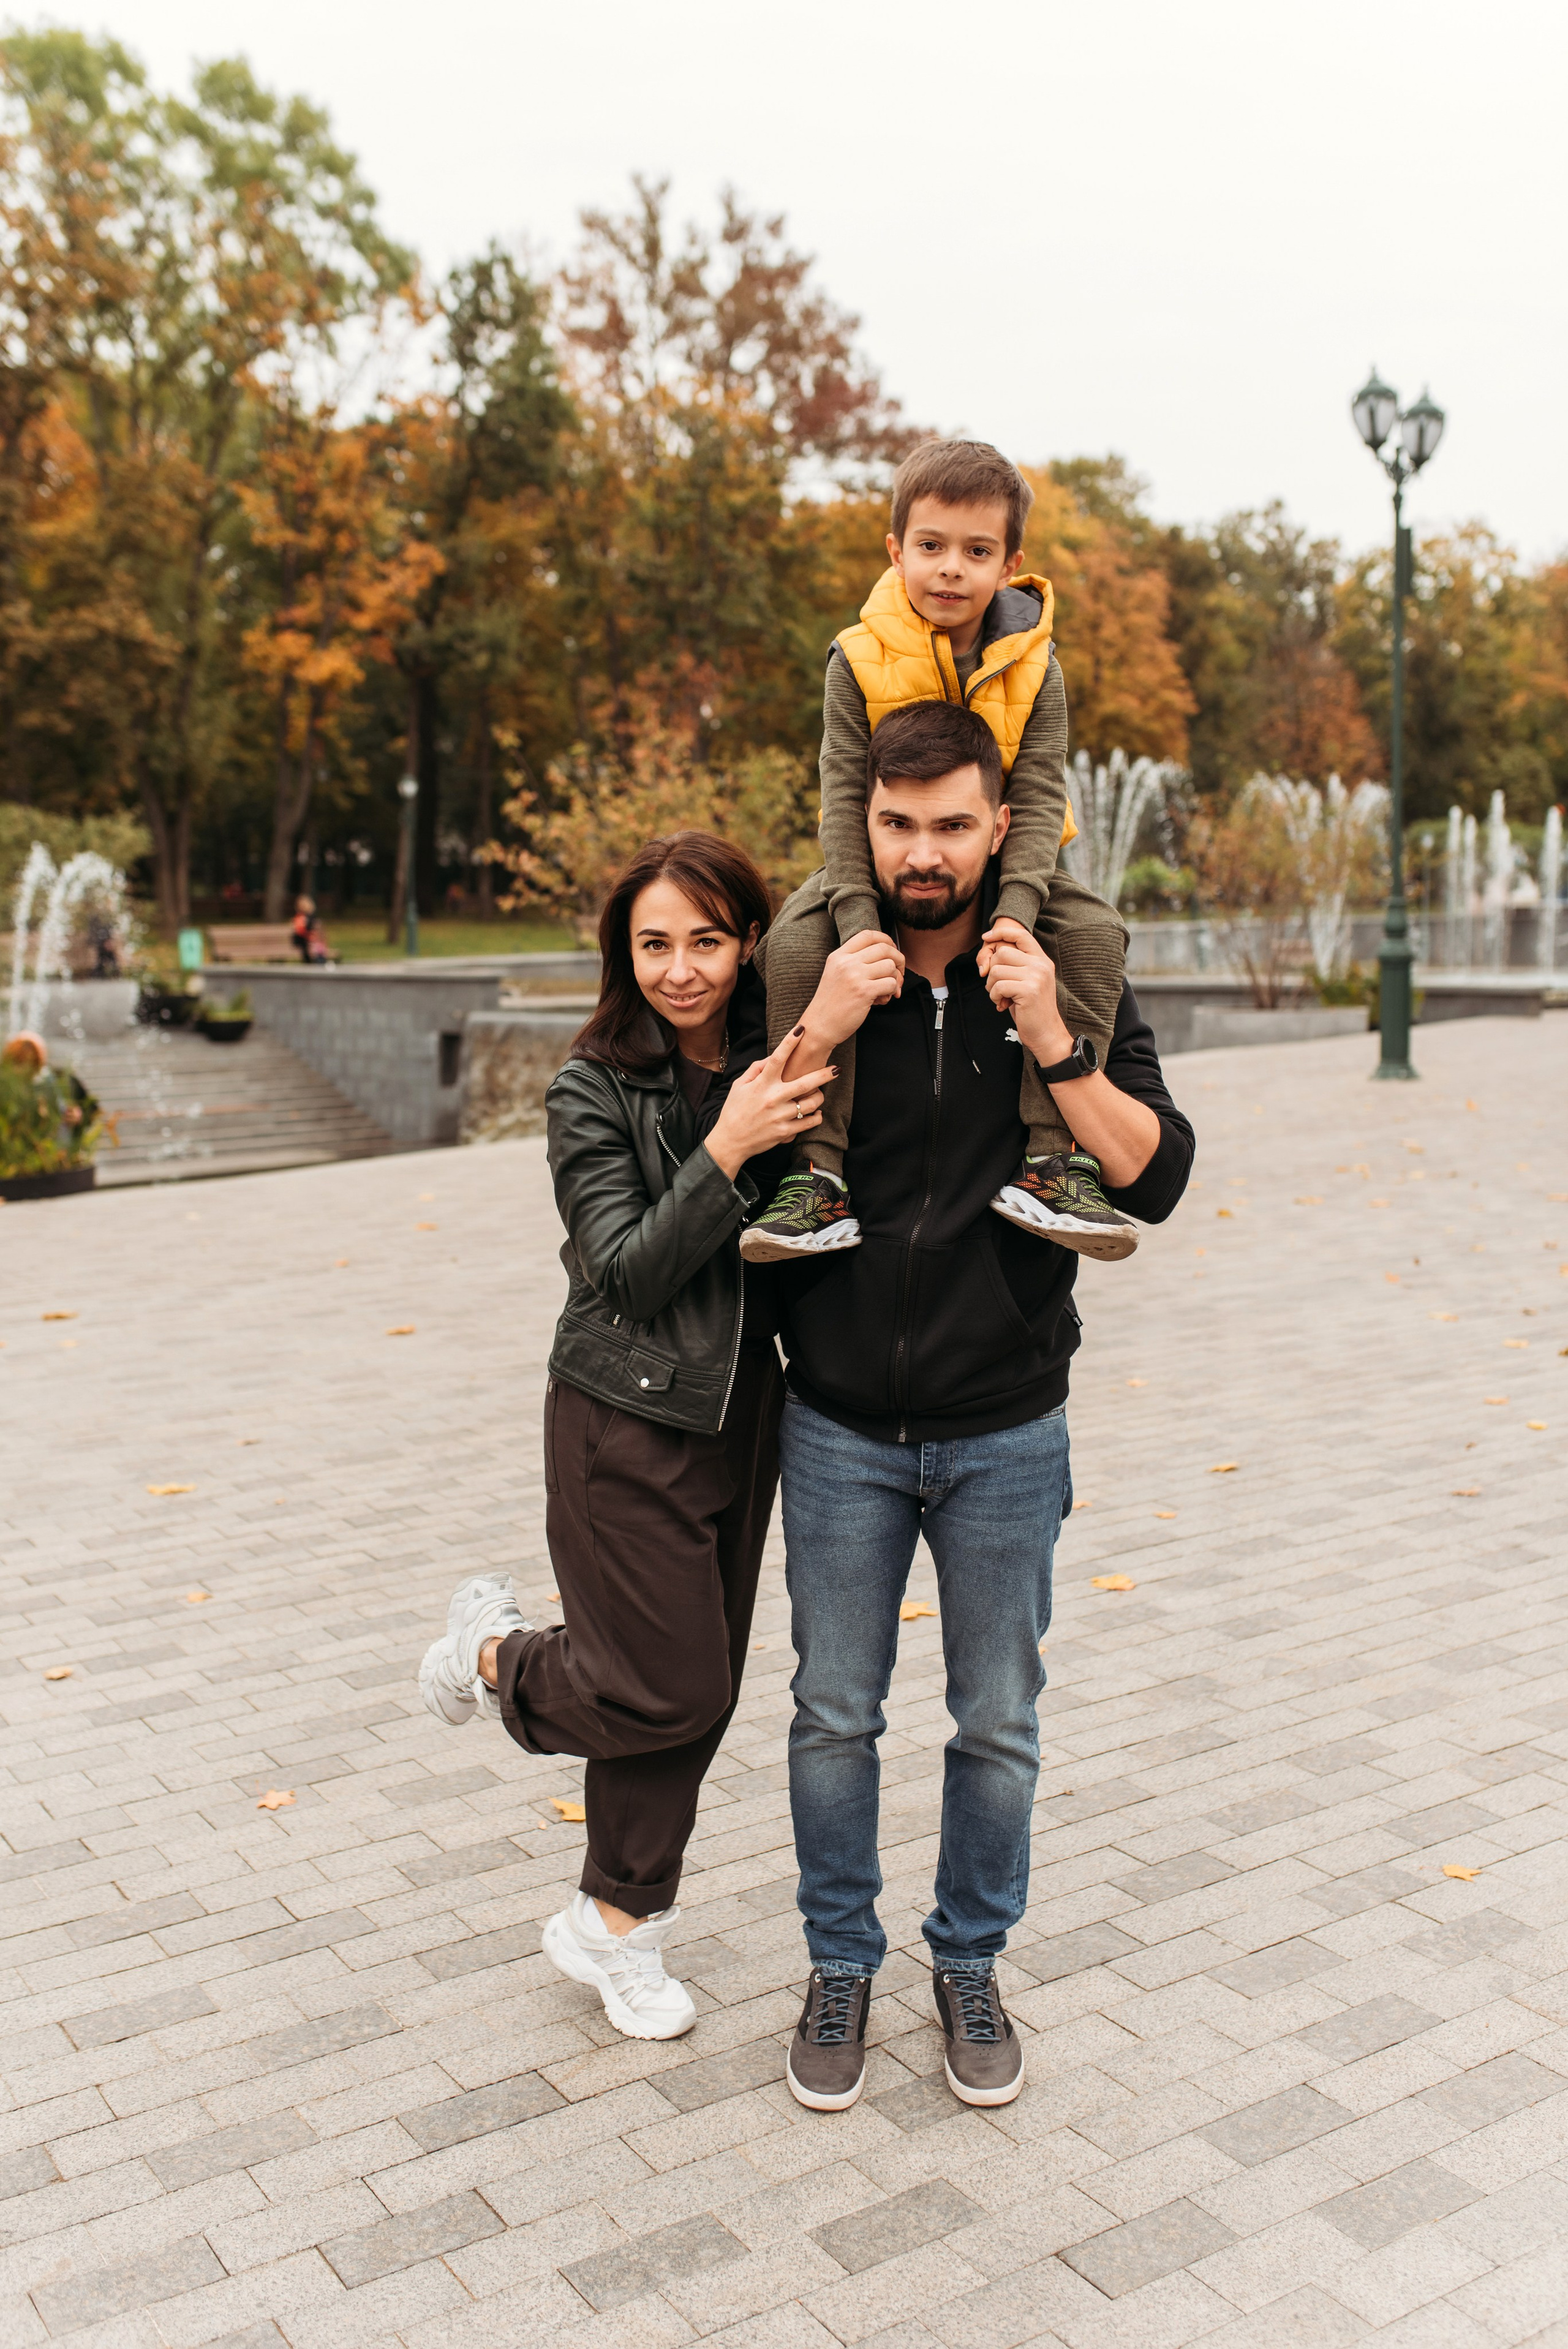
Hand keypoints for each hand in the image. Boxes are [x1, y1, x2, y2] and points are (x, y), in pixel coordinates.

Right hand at [705, 1033, 835, 1178]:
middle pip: (805, 1083)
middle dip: (824, 1074)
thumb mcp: (740, 1086)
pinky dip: (816, 1117)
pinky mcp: (785, 1132)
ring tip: (820, 1093)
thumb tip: (773, 1057)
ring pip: (811, 1104)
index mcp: (761, 1085)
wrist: (730, 1141)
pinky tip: (817, 1113)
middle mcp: (772, 1099)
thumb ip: (756, 1069)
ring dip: (819, 1097)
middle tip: (837, 1068)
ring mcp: (780, 1116)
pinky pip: (809, 1123)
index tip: (801, 1029)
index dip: (789, 1042)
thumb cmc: (734, 1110)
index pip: (777, 1059)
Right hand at [799, 929, 904, 1051]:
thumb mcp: (837, 974)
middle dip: (898, 960)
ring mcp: (855, 976)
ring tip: (885, 991)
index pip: (868, 934)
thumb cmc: (831, 1003)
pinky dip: (891, 991)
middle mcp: (846, 962)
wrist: (819, 1026)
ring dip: (895, 979)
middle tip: (898, 974)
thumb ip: (856, 962)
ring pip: (890, 966)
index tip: (892, 950)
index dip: (886, 939)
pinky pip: (890, 983)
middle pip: (884, 948)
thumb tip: (889, 958)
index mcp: (839, 955)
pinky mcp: (864, 991)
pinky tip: (881, 1000)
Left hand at [980, 920, 1073, 1068]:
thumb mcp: (1026, 981)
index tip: (987, 937)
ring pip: (996, 969)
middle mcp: (1041, 965)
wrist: (1046, 1033)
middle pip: (1002, 952)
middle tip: (997, 988)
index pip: (1021, 934)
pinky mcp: (1028, 990)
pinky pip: (998, 985)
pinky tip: (1003, 1005)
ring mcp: (1036, 976)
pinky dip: (995, 997)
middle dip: (992, 970)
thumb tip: (992, 949)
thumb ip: (1015, 965)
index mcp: (1042, 960)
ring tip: (1001, 998)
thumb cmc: (1031, 1009)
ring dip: (991, 986)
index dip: (1001, 933)